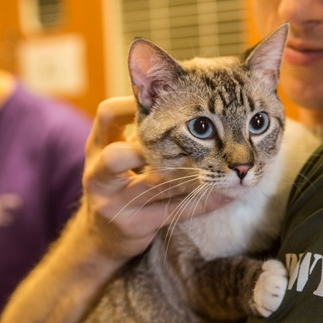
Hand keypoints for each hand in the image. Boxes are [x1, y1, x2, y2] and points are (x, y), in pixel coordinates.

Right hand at [78, 97, 230, 260]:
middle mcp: (98, 174)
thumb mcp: (119, 150)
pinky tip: (226, 194)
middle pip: (117, 156)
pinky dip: (203, 201)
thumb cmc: (121, 180)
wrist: (102, 236)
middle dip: (150, 147)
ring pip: (154, 185)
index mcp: (96, 145)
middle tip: (186, 137)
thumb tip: (184, 87)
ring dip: (191, 174)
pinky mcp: (134, 225)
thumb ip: (143, 126)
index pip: (107, 115)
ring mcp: (114, 202)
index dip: (135, 103)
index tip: (169, 98)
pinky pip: (174, 210)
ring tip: (220, 166)